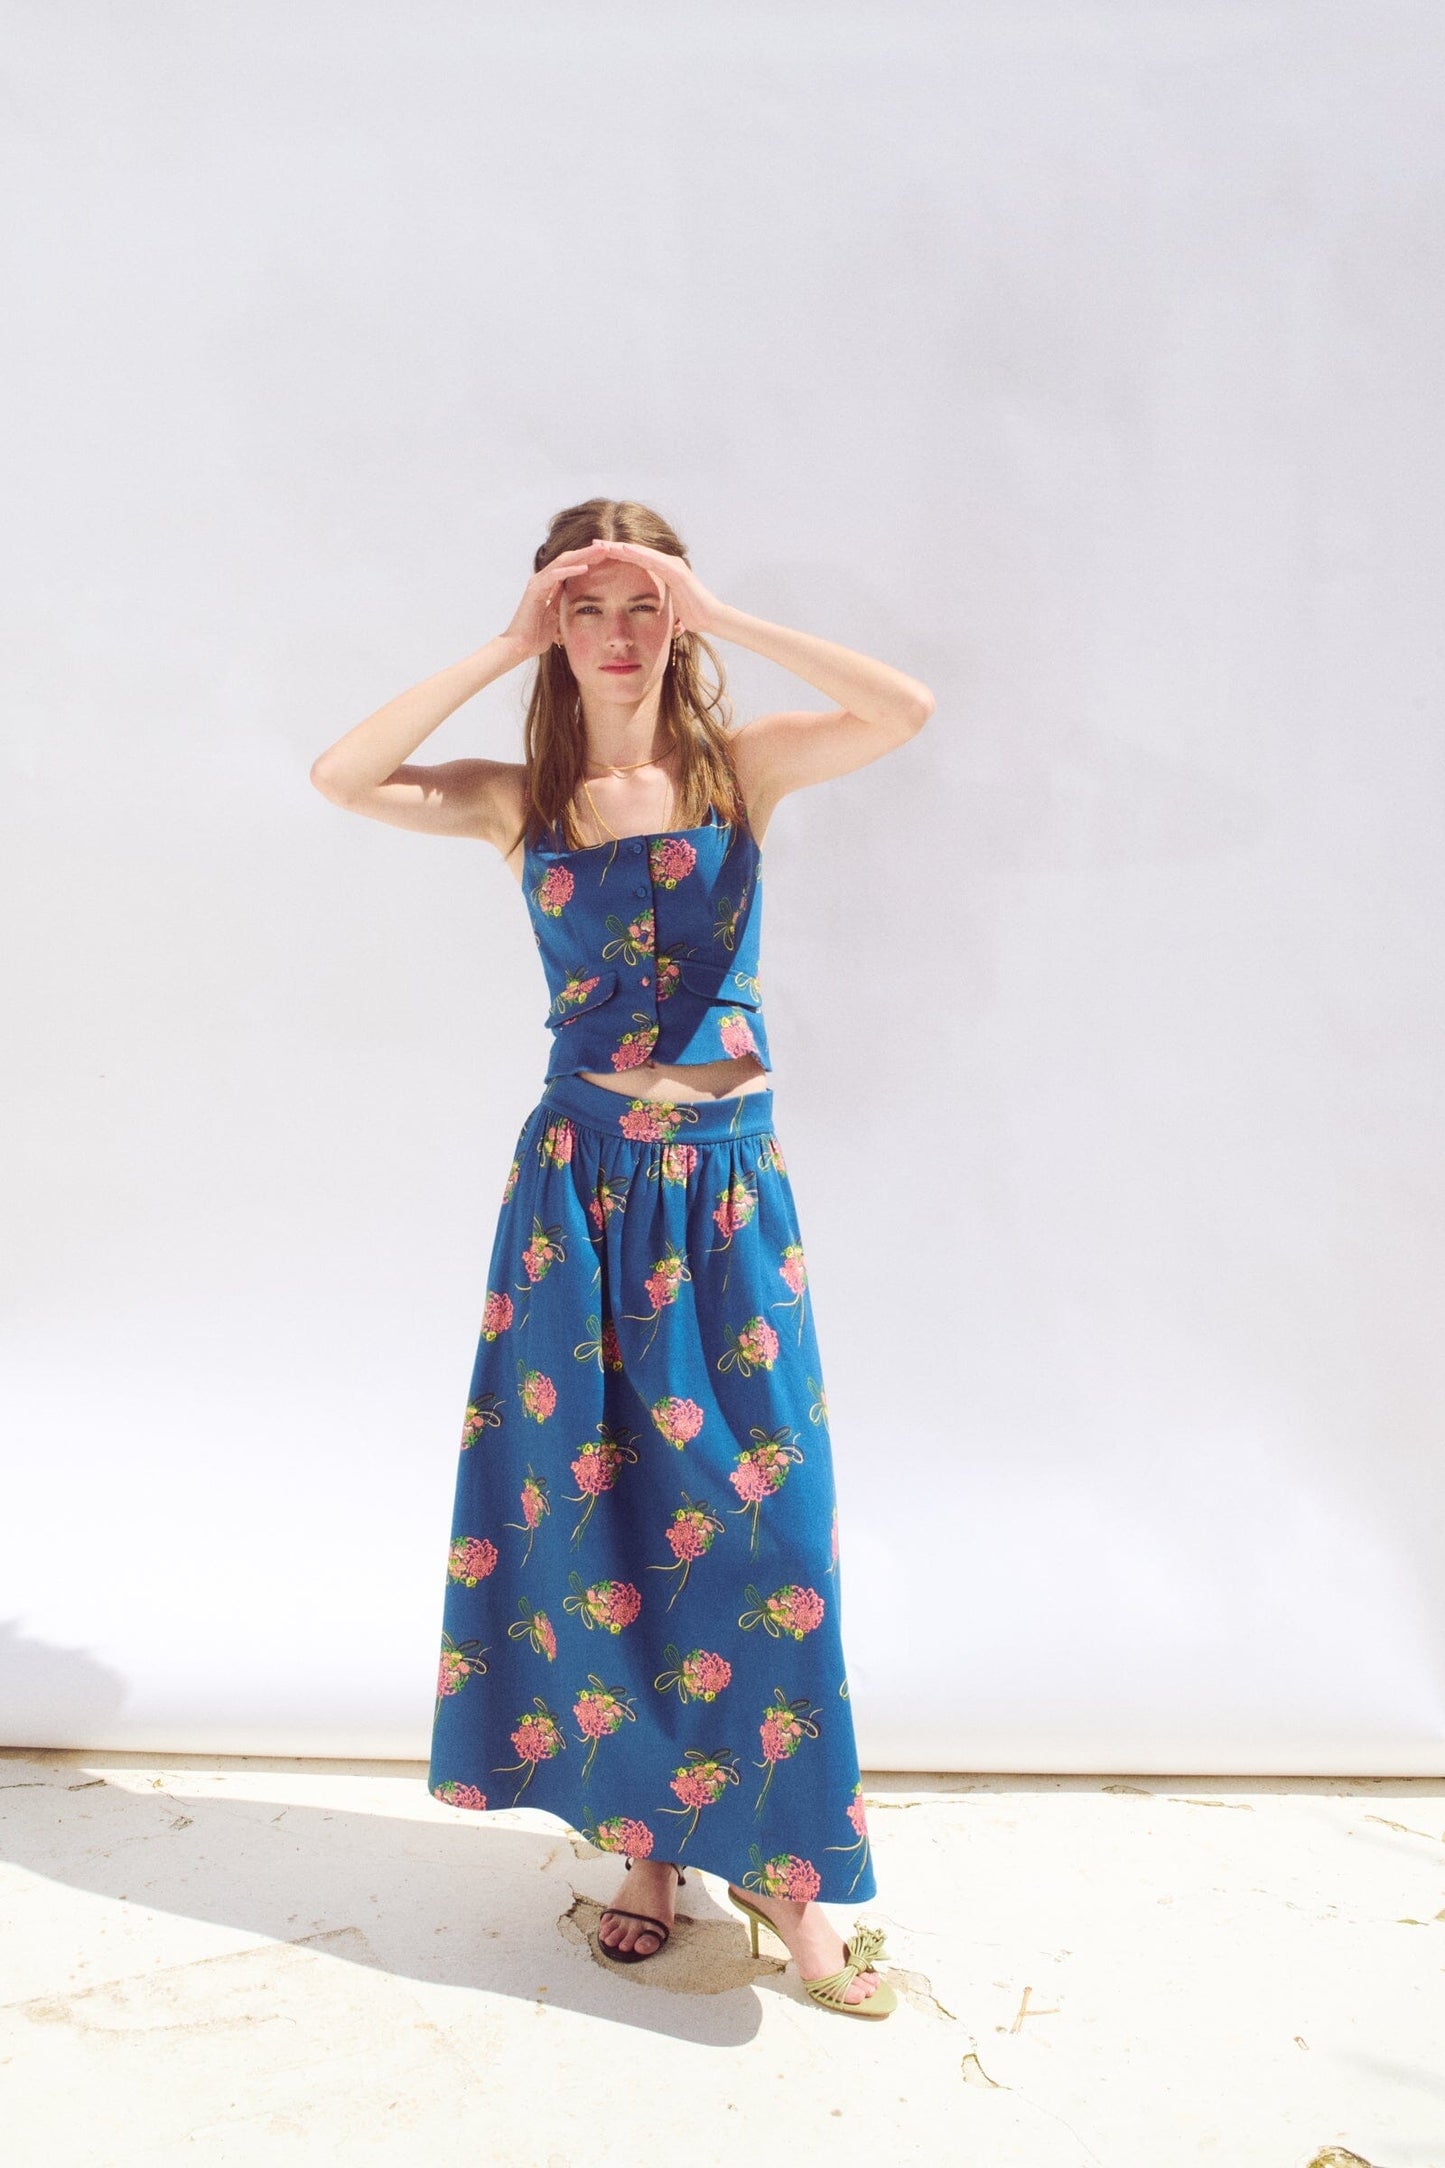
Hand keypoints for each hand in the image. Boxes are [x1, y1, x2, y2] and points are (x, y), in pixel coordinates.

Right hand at [501, 543, 609, 659]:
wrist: (519, 646)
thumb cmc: (537, 635)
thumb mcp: (558, 617)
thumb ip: (564, 605)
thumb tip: (580, 604)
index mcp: (549, 585)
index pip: (571, 566)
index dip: (588, 560)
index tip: (606, 556)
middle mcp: (543, 579)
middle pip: (568, 559)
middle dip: (587, 552)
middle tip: (606, 547)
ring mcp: (538, 582)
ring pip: (562, 562)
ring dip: (582, 556)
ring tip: (599, 551)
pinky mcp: (535, 589)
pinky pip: (554, 575)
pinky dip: (570, 570)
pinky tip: (585, 567)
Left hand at [583, 537, 724, 638]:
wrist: (711, 619)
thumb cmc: (692, 615)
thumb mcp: (669, 609)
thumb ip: (661, 606)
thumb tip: (652, 617)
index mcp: (664, 570)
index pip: (636, 561)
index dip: (617, 556)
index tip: (598, 555)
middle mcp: (668, 563)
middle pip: (636, 553)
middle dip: (614, 548)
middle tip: (594, 543)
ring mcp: (673, 565)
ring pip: (642, 553)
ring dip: (622, 548)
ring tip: (603, 544)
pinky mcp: (677, 570)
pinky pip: (654, 560)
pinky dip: (639, 554)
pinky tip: (625, 550)